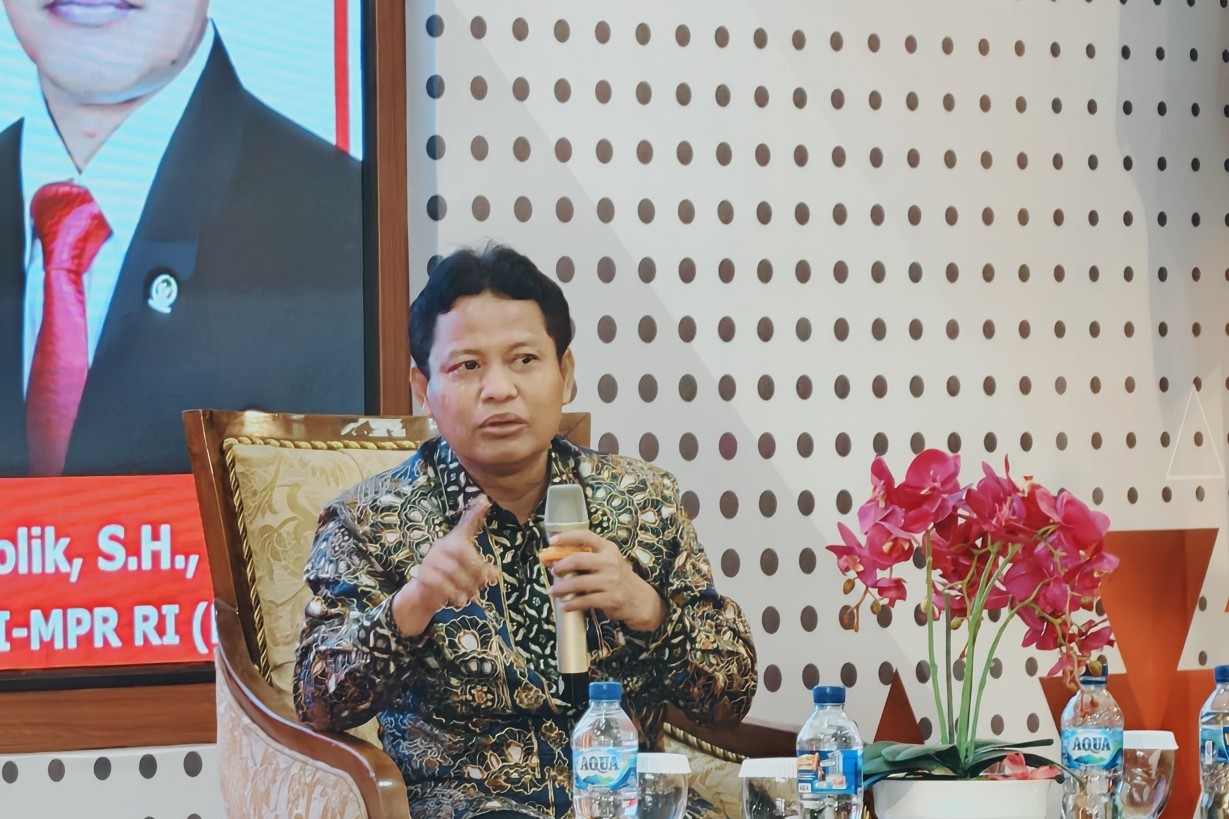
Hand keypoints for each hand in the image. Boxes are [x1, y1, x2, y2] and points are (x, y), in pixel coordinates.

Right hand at [392, 496, 499, 635]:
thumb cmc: (452, 578)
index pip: (466, 525)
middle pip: (461, 550)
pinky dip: (453, 593)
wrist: (426, 594)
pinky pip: (440, 582)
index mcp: (454, 541)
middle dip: (476, 569)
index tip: (486, 501)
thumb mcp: (468, 571)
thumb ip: (482, 569)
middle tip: (483, 583)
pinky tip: (460, 600)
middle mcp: (442, 545)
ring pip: (452, 569)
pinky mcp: (423, 574)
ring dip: (465, 585)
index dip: (475, 513)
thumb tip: (495, 573)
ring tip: (472, 595)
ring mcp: (431, 559)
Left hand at [546, 529, 666, 632]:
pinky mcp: (611, 599)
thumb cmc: (619, 578)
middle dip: (560, 566)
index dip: (567, 537)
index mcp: (608, 549)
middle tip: (553, 572)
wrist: (641, 600)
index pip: (586, 536)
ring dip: (562, 588)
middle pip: (578, 560)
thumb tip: (558, 560)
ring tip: (553, 592)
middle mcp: (610, 562)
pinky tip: (564, 606)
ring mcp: (611, 581)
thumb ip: (589, 559)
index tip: (552, 541)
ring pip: (579, 583)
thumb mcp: (609, 562)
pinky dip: (572, 604)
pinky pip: (585, 601)